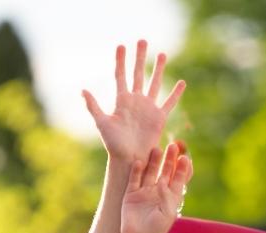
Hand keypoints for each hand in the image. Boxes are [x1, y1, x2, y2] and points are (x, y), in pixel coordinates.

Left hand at [82, 40, 184, 163]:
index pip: (121, 75)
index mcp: (121, 101)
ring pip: (154, 83)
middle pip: (138, 74)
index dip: (120, 60)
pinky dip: (176, 94)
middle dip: (140, 57)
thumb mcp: (102, 124)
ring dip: (159, 69)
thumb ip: (93, 106)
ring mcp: (148, 108)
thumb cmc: (114, 144)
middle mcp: (135, 101)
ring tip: (162, 54)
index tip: (121, 45)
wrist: (129, 159)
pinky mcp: (159, 118)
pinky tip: (182, 83)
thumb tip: (82, 90)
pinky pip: (169, 103)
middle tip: (142, 40)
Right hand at [120, 142, 192, 232]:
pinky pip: (134, 179)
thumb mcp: (167, 212)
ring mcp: (144, 192)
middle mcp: (158, 192)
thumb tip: (164, 179)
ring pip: (150, 172)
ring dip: (154, 161)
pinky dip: (136, 170)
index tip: (185, 158)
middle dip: (169, 160)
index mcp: (170, 197)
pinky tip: (139, 161)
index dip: (181, 168)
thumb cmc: (156, 229)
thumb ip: (168, 195)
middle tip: (172, 146)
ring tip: (157, 149)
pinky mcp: (131, 194)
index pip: (178, 179)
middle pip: (165, 171)